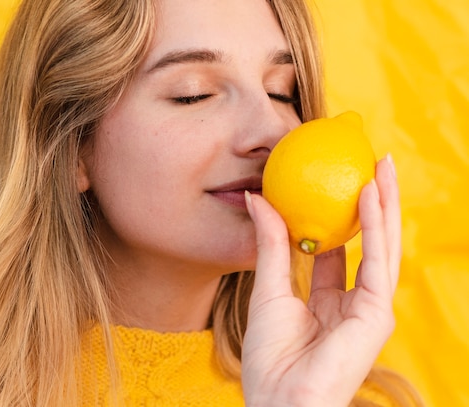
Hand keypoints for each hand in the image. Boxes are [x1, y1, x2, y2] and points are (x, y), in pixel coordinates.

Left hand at [241, 156, 400, 406]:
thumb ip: (270, 243)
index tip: (331, 184)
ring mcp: (368, 309)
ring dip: (384, 205)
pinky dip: (375, 227)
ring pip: (382, 247)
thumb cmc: (269, 355)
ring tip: (380, 166)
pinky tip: (369, 195)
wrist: (277, 399)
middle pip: (366, 243)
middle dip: (371, 204)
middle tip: (369, 164)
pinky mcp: (377, 315)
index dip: (337, 218)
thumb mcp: (267, 287)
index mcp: (329, 301)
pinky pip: (378, 262)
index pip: (338, 251)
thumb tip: (257, 197)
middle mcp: (353, 302)